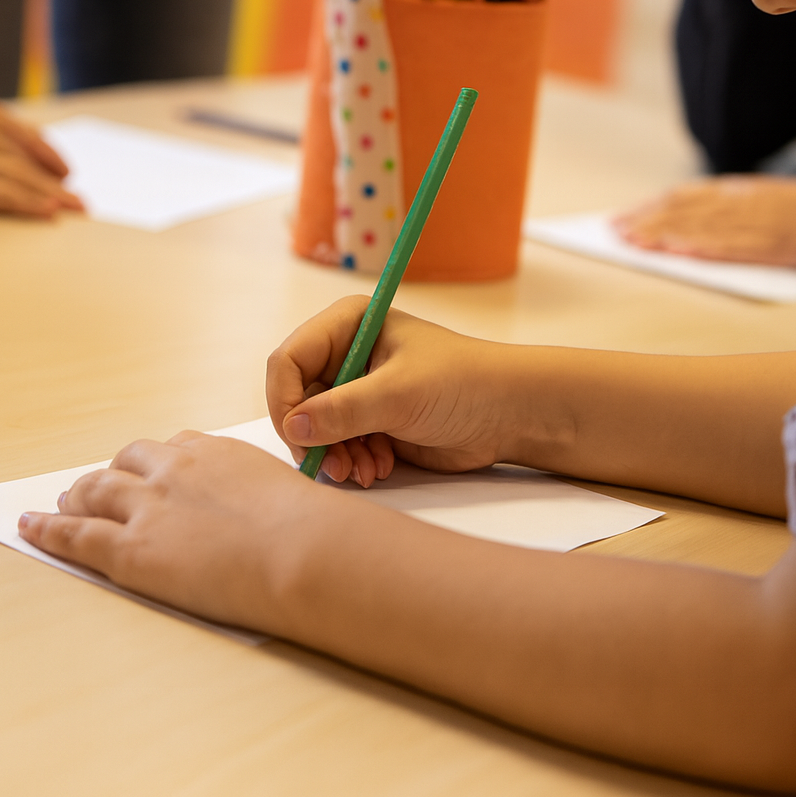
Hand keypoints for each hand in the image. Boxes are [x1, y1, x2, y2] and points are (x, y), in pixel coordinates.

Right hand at [0, 91, 84, 217]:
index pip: (27, 135)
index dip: (50, 156)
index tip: (64, 170)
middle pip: (32, 161)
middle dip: (58, 181)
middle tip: (79, 199)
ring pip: (27, 181)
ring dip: (55, 197)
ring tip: (77, 209)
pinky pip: (6, 197)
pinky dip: (31, 204)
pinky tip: (49, 212)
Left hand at [18, 431, 376, 631]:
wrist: (304, 553)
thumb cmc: (314, 534)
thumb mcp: (293, 499)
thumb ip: (269, 504)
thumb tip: (284, 526)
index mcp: (218, 453)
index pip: (174, 449)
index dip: (154, 464)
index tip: (150, 473)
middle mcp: (176, 469)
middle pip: (128, 463)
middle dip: (109, 476)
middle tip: (94, 489)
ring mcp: (149, 506)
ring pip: (96, 492)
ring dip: (76, 497)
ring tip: (62, 506)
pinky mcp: (130, 548)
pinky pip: (76, 534)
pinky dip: (47, 529)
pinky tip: (29, 527)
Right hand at [266, 297, 518, 486]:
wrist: (510, 413)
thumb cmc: (463, 384)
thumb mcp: (398, 394)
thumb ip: (343, 411)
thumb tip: (294, 427)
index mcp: (348, 325)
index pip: (288, 360)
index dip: (284, 400)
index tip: (298, 437)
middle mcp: (347, 353)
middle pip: (297, 398)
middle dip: (313, 436)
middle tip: (333, 465)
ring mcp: (358, 389)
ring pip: (316, 428)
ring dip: (334, 455)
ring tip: (362, 472)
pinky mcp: (372, 420)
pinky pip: (339, 444)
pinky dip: (351, 461)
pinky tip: (377, 468)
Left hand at [614, 175, 795, 268]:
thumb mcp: (773, 203)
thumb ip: (737, 212)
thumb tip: (693, 229)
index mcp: (745, 190)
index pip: (687, 196)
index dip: (651, 207)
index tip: (622, 217)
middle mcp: (746, 201)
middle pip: (686, 209)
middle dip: (646, 220)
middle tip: (612, 231)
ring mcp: (760, 221)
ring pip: (700, 226)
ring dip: (662, 233)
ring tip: (631, 242)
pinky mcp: (776, 243)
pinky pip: (732, 245)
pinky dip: (701, 247)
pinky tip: (676, 251)